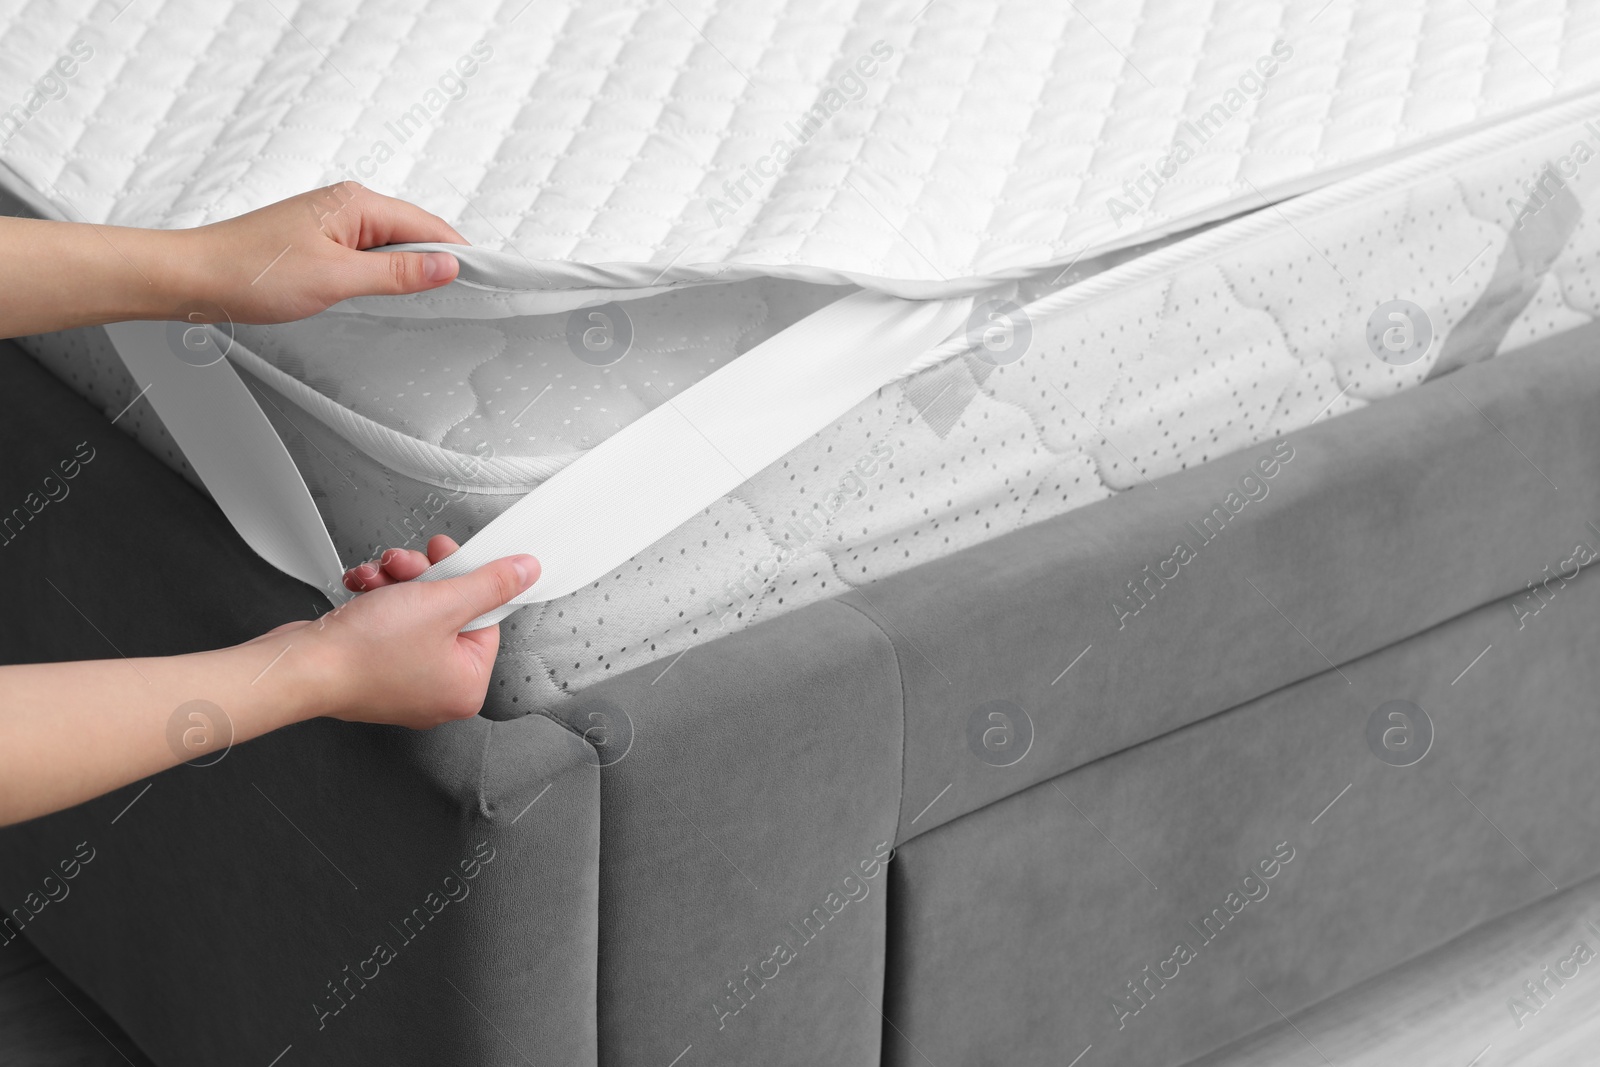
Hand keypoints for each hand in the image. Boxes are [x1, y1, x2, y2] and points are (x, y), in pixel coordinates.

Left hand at [176, 182, 466, 323]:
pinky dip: (384, 276)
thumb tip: (447, 265)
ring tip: (427, 302)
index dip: (459, 255)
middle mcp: (347, 205)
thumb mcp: (336, 279)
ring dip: (409, 273)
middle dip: (437, 265)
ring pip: (391, 247)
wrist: (192, 278)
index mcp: (355, 203)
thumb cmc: (251, 272)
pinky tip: (386, 297)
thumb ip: (397, 273)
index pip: (428, 226)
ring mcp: (333, 224)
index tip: (485, 284)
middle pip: (414, 234)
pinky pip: (369, 256)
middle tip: (462, 301)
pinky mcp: (320, 243)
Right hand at [276, 536, 538, 728]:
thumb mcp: (441, 603)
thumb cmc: (364, 653)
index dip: (465, 579)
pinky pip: (388, 623)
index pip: (485, 617)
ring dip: (396, 582)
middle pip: (448, 611)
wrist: (301, 666)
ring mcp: (403, 680)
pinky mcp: (373, 668)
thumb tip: (525, 572)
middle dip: (422, 577)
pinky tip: (361, 588)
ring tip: (378, 576)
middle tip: (406, 564)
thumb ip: (489, 584)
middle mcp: (437, 690)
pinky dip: (376, 599)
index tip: (448, 555)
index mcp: (466, 686)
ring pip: (415, 611)